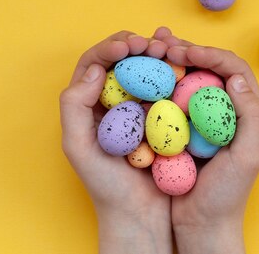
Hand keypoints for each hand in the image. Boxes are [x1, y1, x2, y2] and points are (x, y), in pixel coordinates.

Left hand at [60, 29, 176, 253]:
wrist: (141, 214)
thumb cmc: (106, 186)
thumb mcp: (78, 147)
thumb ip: (74, 107)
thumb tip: (92, 70)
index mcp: (90, 104)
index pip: (95, 63)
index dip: (110, 48)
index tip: (129, 46)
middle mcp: (115, 101)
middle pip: (123, 61)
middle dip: (137, 45)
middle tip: (153, 44)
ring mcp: (141, 108)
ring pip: (147, 70)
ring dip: (157, 54)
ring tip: (169, 49)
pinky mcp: (164, 117)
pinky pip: (169, 88)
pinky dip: (175, 72)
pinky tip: (185, 65)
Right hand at [154, 30, 258, 253]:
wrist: (201, 225)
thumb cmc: (228, 194)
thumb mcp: (248, 157)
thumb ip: (251, 116)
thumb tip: (237, 78)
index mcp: (245, 111)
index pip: (233, 69)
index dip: (212, 54)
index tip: (187, 53)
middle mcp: (225, 109)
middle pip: (209, 67)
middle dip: (187, 50)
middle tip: (163, 44)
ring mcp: (201, 118)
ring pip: (187, 78)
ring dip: (170, 62)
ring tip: (150, 50)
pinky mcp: (180, 128)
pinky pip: (168, 97)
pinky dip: (157, 83)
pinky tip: (141, 77)